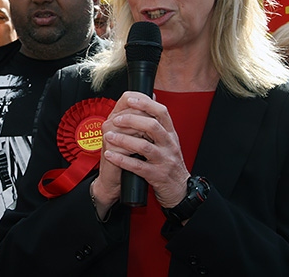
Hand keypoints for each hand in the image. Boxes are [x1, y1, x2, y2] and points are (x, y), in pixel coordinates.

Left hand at [94, 92, 190, 211]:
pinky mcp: (157, 176)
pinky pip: (138, 167)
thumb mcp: (167, 142)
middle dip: (132, 120)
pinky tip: (110, 155)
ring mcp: (164, 161)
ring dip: (124, 140)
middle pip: (152, 126)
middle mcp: (169, 145)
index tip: (130, 99)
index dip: (146, 103)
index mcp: (170, 134)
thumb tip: (150, 98)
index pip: (162, 112)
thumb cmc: (169, 164)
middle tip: (116, 119)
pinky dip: (122, 160)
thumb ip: (157, 123)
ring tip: (109, 136)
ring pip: (144, 146)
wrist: (179, 190)